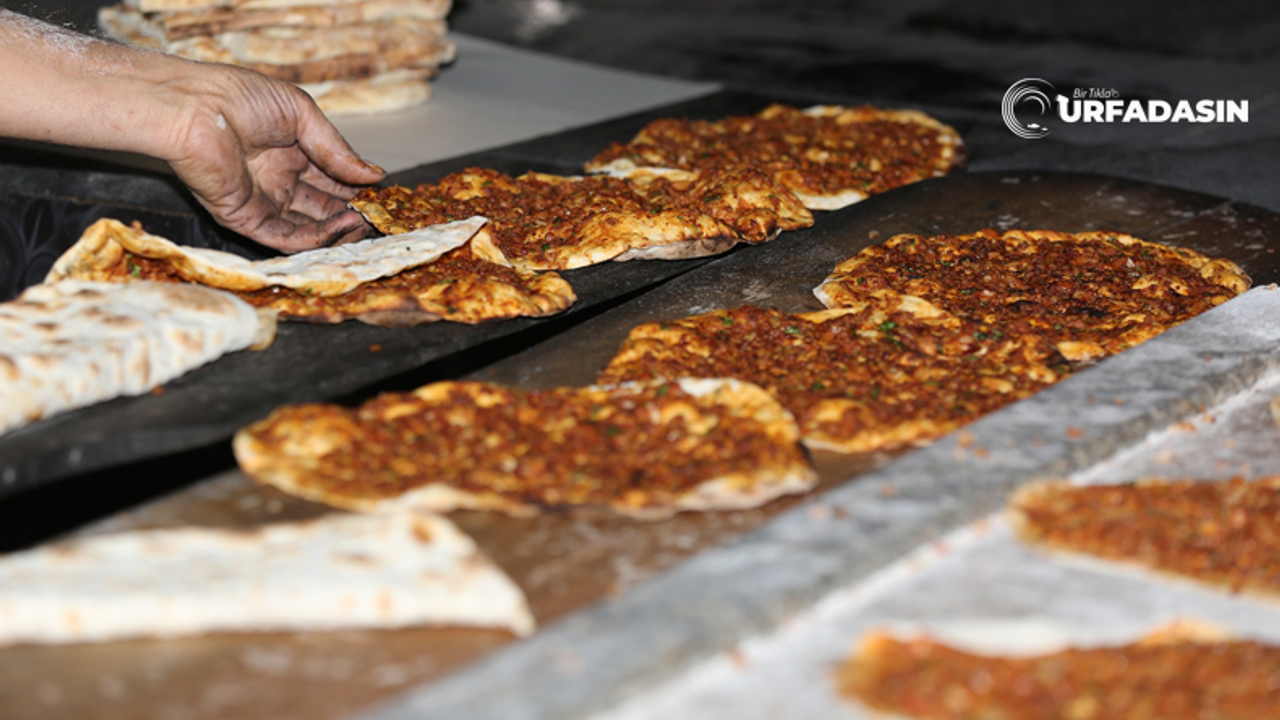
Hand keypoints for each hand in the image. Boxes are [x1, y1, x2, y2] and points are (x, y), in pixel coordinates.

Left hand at [161, 66, 386, 251]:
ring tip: (365, 224)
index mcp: (290, 151)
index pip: (331, 178)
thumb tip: (374, 174)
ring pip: (308, 227)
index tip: (381, 195)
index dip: (357, 187)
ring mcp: (262, 201)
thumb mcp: (302, 114)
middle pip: (323, 206)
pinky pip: (285, 237)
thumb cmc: (238, 97)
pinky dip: (315, 238)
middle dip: (352, 212)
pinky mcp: (245, 219)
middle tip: (378, 216)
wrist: (193, 109)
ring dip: (338, 229)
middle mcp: (277, 179)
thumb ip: (337, 148)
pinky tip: (341, 227)